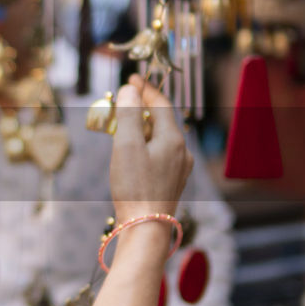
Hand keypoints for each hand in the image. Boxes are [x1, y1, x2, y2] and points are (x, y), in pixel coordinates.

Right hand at [108, 76, 191, 221]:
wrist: (146, 227)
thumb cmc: (134, 187)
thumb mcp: (126, 145)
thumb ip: (128, 114)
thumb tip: (130, 90)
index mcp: (173, 139)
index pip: (161, 103)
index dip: (146, 88)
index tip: (131, 78)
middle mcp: (181, 151)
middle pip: (163, 119)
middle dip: (143, 107)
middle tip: (123, 100)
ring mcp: (179, 167)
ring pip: (162, 136)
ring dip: (144, 126)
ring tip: (124, 124)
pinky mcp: (172, 181)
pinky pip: (161, 152)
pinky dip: (147, 142)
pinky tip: (134, 150)